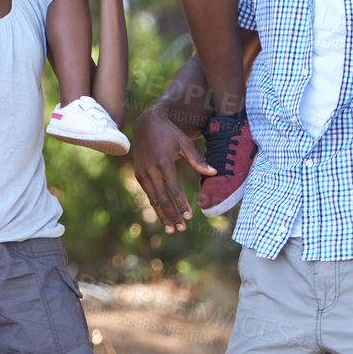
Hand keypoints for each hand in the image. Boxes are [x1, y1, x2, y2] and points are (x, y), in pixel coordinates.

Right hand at [132, 108, 214, 233]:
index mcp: (163, 162)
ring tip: (172, 229)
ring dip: (163, 215)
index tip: (189, 217)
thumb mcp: (185, 143)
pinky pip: (148, 194)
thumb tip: (214, 172)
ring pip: (153, 199)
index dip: (181, 204)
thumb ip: (198, 160)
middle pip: (162, 198)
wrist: (146, 124)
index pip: (173, 188)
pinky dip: (156, 206)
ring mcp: (142, 173)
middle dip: (172, 215)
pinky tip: (163, 216)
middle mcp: (151, 170)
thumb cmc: (170, 133)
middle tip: (181, 228)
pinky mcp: (139, 175)